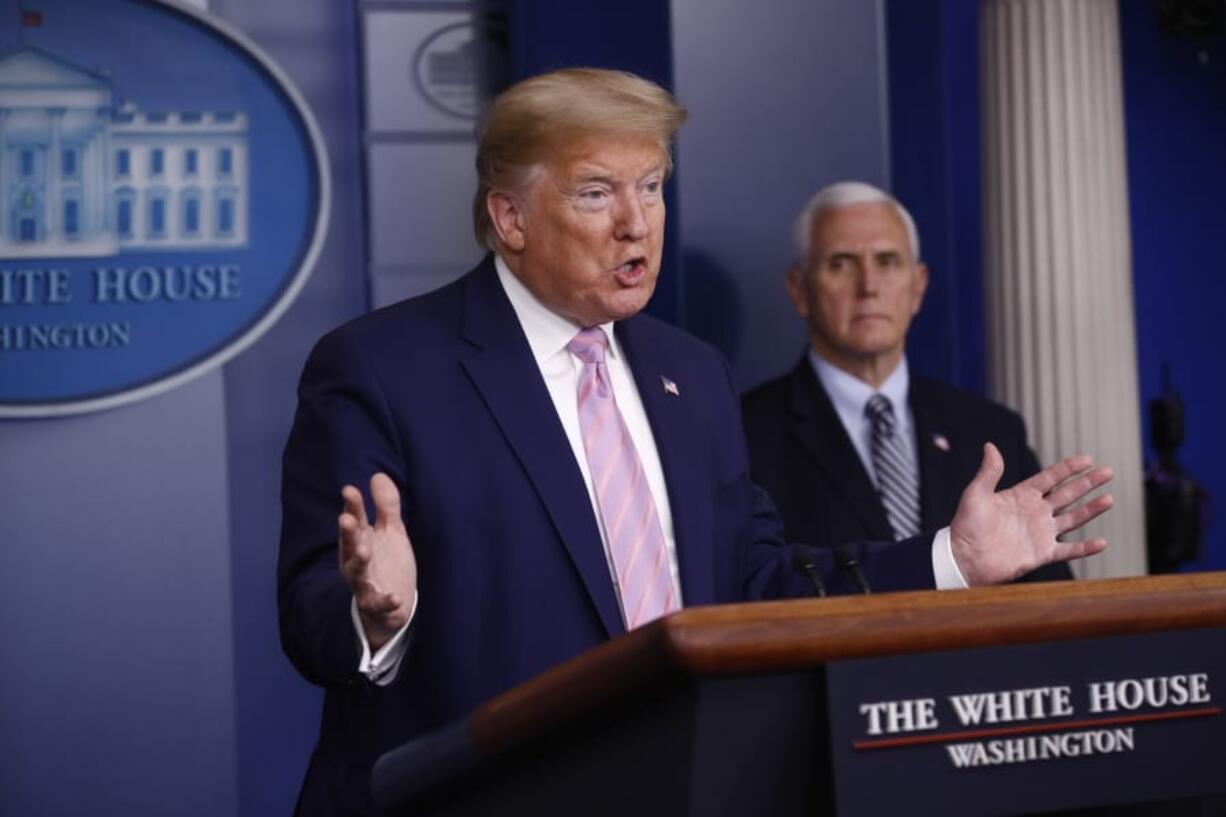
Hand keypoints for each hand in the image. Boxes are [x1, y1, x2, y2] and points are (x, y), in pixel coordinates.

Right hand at [338, 473, 416, 650]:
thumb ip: (386, 506)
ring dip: (359, 562)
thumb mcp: (391, 532)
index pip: (355, 521)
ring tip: (365, 551)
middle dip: (348, 533)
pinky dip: (385, 601)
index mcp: (360, 541)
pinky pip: (378, 603)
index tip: (349, 490)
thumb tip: (378, 475)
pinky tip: (394, 598)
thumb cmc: (387, 563)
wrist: (392, 606)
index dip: (352, 507)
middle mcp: (357, 561)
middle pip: (350, 545)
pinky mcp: (376, 604)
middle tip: (346, 519)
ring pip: (356, 573)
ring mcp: (364, 583)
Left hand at [950, 444, 1113, 585]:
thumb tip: (989, 446)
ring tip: (1110, 499)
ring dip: (1091, 510)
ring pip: (1073, 519)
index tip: (1087, 458)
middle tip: (1108, 471)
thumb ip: (988, 472)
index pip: (1050, 477)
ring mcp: (1040, 533)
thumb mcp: (976, 494)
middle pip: (1067, 494)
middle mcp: (1034, 512)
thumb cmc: (966, 525)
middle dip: (1087, 483)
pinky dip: (1085, 548)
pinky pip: (1068, 551)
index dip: (1068, 467)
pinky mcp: (1041, 554)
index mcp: (1021, 495)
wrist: (964, 558)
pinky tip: (1102, 542)